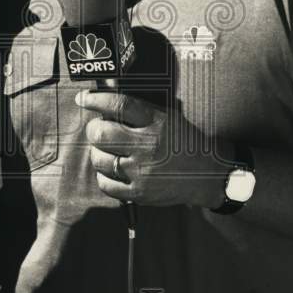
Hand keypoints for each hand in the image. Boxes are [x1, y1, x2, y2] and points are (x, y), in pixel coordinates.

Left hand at [76, 87, 226, 208]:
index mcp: (157, 123)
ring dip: (97, 152)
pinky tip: (111, 169)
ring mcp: (142, 172)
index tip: (82, 98)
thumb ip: (139, 111)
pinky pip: (106, 183)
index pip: (119, 105)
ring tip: (107, 150)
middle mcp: (148, 146)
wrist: (210, 175)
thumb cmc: (185, 142)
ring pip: (99, 159)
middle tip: (98, 129)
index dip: (95, 99)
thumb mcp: (168, 118)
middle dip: (93, 129)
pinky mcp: (140, 193)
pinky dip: (103, 175)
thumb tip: (104, 104)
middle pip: (101, 134)